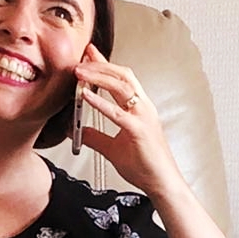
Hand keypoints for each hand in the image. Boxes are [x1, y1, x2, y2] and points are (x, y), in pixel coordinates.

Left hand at [75, 45, 184, 201]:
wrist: (162, 183)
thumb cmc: (146, 166)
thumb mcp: (113, 149)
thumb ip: (96, 137)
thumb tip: (77, 131)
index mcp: (140, 109)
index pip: (122, 79)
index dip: (105, 64)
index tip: (90, 54)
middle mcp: (143, 108)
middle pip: (122, 75)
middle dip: (100, 63)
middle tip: (82, 56)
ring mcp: (142, 118)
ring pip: (121, 86)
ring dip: (98, 76)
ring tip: (80, 72)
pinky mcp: (138, 131)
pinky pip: (117, 113)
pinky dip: (100, 102)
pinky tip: (86, 95)